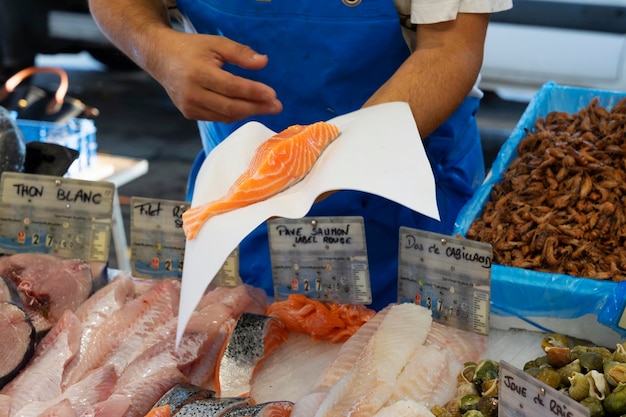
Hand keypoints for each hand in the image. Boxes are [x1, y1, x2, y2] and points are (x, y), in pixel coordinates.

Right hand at [147, 30, 282, 122]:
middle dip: (257, 108)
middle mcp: (192, 93)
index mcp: (198, 73)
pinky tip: (248, 108)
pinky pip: (218, 117)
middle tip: (277, 106)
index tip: (273, 95)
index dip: (254, 92)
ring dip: (248, 112)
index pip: (232, 87)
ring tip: (267, 107)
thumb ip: (240, 53)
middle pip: (231, 106)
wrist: (160, 58)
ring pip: (225, 116)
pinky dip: (234, 114)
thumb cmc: (191, 49)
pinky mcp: (189, 114)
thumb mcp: (216, 43)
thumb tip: (264, 63)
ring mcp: (189, 106)